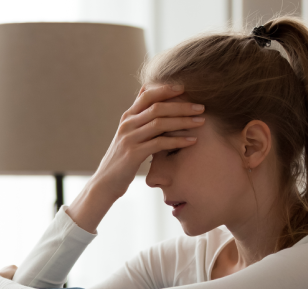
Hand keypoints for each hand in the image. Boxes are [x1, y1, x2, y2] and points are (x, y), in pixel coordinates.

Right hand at [89, 84, 204, 198]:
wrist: (105, 182)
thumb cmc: (122, 158)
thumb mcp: (128, 134)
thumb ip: (139, 117)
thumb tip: (149, 95)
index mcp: (127, 117)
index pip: (147, 95)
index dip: (166, 89)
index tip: (185, 88)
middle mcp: (127, 124)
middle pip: (157, 107)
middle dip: (181, 106)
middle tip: (201, 107)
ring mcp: (129, 139)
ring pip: (159, 123)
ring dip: (183, 121)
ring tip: (201, 122)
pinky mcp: (133, 154)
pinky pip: (159, 143)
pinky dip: (178, 140)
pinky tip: (191, 141)